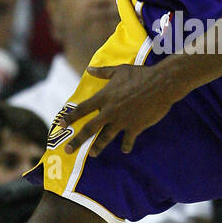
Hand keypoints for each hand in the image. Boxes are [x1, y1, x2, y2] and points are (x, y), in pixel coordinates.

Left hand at [64, 64, 179, 156]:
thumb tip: (89, 69)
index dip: (70, 117)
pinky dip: (126, 146)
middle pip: (89, 129)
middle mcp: (110, 111)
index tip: (60, 124)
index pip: (82, 109)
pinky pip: (128, 140)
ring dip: (98, 147)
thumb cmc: (140, 75)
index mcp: (104, 97)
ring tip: (92, 153)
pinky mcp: (135, 127)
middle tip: (67, 150)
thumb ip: (103, 73)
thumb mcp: (119, 71)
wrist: (161, 84)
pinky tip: (125, 150)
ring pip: (106, 137)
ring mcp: (122, 121)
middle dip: (77, 140)